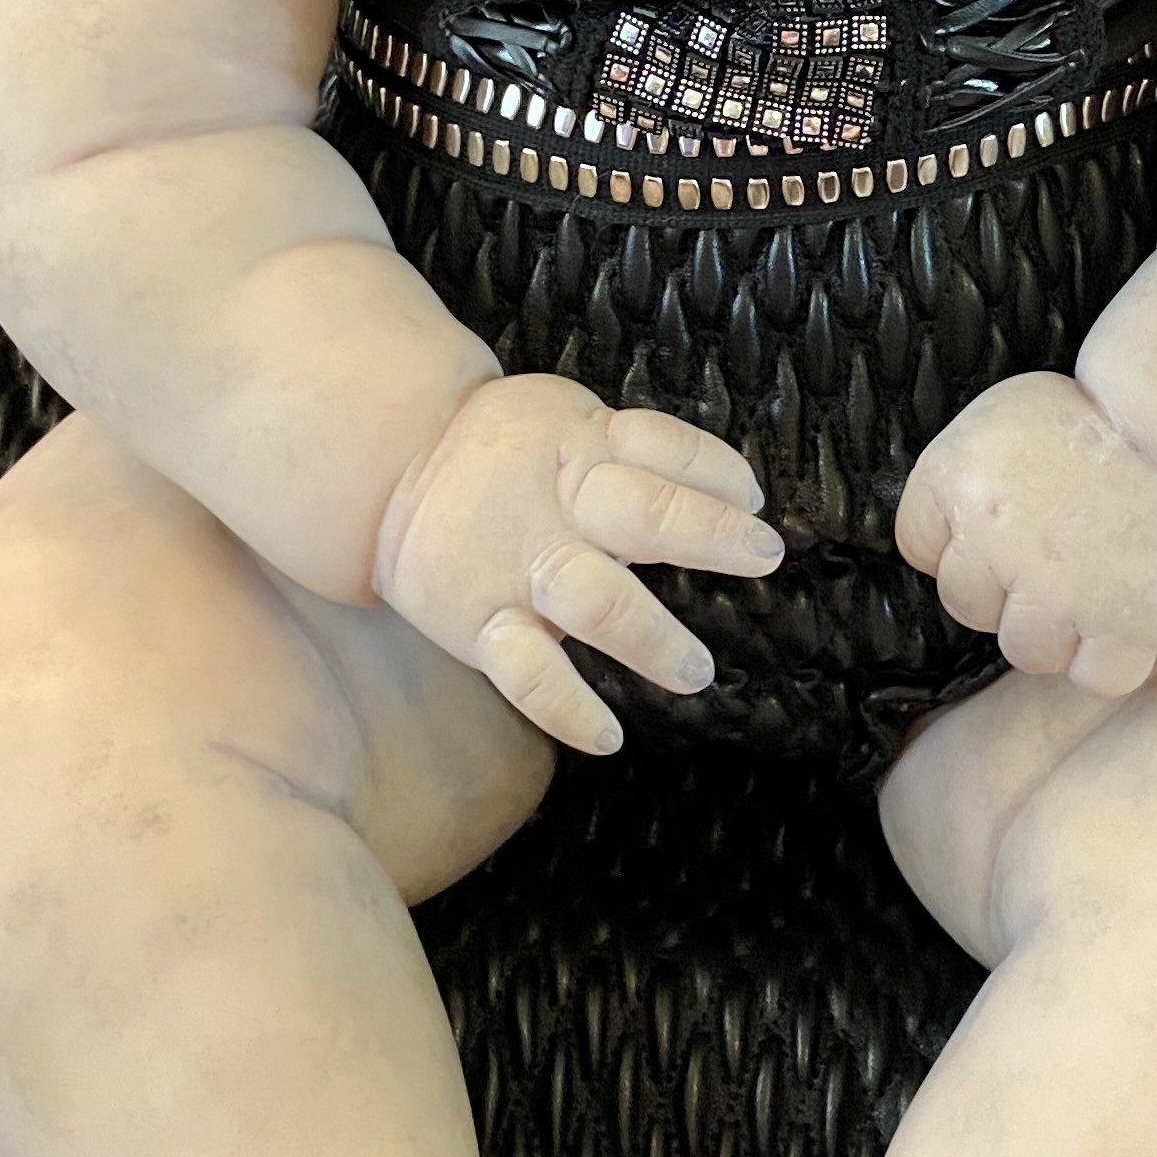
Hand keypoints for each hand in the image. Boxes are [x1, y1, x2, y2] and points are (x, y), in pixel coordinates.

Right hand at [373, 374, 781, 752]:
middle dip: (709, 535)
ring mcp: (520, 568)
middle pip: (643, 514)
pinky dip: (567, 709)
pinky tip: (607, 737)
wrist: (393, 468)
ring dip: (651, 639)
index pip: (663, 446)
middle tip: (762, 558)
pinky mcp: (482, 623)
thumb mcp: (568, 418)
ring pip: (594, 601)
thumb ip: (633, 452)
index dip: (717, 472)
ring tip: (695, 672)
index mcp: (585, 445)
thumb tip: (735, 498)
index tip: (754, 502)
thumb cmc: (509, 453)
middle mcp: (560, 506)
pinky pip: (526, 674)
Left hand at [892, 371, 1156, 694]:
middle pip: (968, 606)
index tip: (1004, 520)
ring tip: (1093, 576)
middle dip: (1007, 587)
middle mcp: (998, 539)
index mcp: (958, 477)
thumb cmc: (1087, 426)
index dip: (960, 539)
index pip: (918, 545)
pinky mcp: (1123, 622)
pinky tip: (1124, 614)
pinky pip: (1099, 676)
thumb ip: (958, 484)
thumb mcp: (997, 423)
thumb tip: (939, 545)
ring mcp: (1059, 588)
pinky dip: (1112, 658)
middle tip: (1056, 548)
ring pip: (1029, 651)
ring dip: (1059, 627)